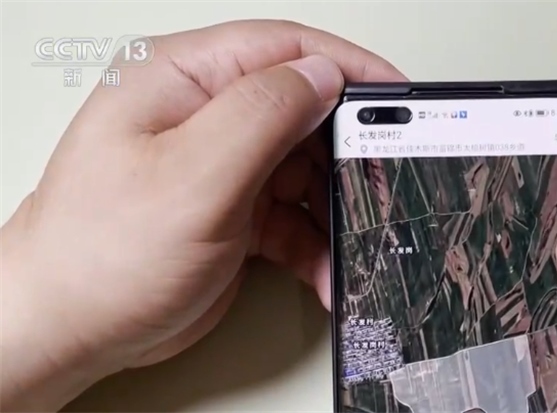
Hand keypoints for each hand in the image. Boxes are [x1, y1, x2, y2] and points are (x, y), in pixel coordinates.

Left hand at [0, 20, 404, 410]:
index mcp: (183, 79)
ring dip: (335, 210)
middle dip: (347, 152)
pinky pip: (294, 217)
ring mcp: (221, 164)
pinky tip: (323, 271)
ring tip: (351, 242)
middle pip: (304, 110)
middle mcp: (205, 115)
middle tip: (379, 183)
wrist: (68, 329)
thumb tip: (324, 76)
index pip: (283, 49)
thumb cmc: (99, 254)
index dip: (347, 67)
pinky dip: (316, 245)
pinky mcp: (233, 210)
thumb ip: (262, 116)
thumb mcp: (190, 176)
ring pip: (307, 168)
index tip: (396, 95)